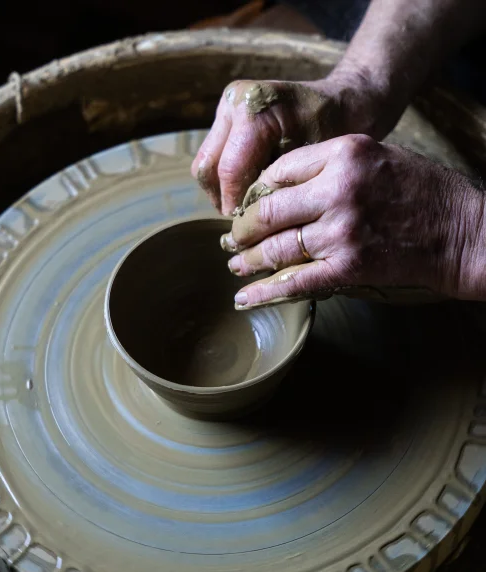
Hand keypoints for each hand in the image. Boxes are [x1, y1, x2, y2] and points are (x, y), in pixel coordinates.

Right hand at [191, 70, 394, 216]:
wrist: (344, 103)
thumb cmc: (336, 136)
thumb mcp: (314, 166)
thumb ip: (280, 190)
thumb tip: (251, 226)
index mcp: (258, 109)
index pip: (231, 170)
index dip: (236, 204)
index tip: (248, 232)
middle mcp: (236, 101)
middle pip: (208, 168)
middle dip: (224, 200)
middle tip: (244, 224)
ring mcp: (227, 106)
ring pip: (204, 165)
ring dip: (220, 193)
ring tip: (244, 211)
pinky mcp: (223, 115)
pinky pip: (211, 158)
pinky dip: (223, 182)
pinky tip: (244, 195)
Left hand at [221, 134, 485, 307]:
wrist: (464, 232)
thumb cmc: (421, 191)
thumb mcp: (376, 156)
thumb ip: (328, 166)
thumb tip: (278, 187)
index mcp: (344, 153)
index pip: (278, 172)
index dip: (255, 192)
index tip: (246, 206)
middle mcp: (339, 189)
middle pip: (268, 211)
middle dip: (242, 229)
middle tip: (230, 238)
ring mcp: (342, 230)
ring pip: (276, 247)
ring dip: (248, 260)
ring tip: (235, 264)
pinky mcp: (349, 266)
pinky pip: (294, 281)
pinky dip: (264, 292)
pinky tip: (245, 298)